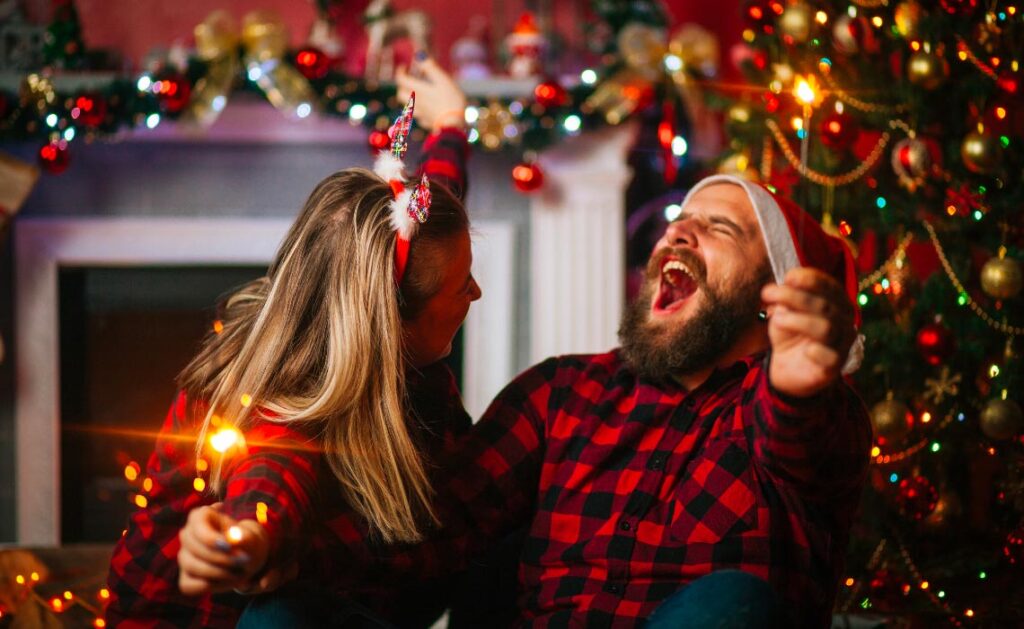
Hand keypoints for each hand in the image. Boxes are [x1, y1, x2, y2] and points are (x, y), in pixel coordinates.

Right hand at [178, 504, 270, 595]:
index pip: (197, 526)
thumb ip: (244, 537)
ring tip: (240, 573)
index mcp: (200, 517)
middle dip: (220, 558)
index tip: (229, 547)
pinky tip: (230, 580)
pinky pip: (188, 585)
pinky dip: (211, 586)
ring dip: (218, 573)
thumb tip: (234, 540)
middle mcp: (187, 535)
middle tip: (242, 562)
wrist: (245, 559)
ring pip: (191, 566)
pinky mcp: (185, 576)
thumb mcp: (250, 538)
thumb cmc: (245, 543)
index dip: (211, 539)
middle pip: (194, 548)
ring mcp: (184, 556)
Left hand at [396, 55, 466, 132]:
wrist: (454, 126)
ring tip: (417, 93)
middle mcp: (416, 102)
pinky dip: (420, 110)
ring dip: (409, 98)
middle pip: (400, 94)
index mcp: (418, 90)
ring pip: (407, 106)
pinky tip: (428, 109)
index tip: (404, 67)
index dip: (400, 71)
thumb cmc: (450, 100)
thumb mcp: (443, 80)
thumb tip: (418, 55)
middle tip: (410, 80)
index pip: (401, 79)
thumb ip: (430, 67)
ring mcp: (420, 114)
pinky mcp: (427, 123)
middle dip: (402, 85)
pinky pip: (419, 116)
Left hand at [762, 267, 855, 397]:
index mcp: (836, 302)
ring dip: (798, 321)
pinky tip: (806, 350)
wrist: (787, 365)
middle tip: (767, 294)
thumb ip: (787, 297)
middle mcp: (845, 320)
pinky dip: (816, 351)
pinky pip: (830, 357)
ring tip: (777, 320)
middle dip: (794, 297)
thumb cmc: (789, 331)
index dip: (811, 279)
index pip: (830, 286)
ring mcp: (842, 343)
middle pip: (824, 305)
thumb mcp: (784, 310)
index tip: (788, 277)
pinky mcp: (834, 366)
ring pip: (826, 328)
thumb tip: (788, 283)